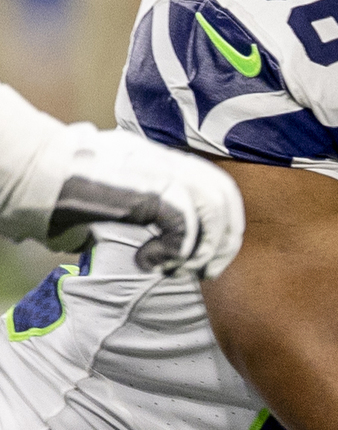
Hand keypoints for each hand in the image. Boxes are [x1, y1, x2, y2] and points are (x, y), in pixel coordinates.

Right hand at [45, 127, 244, 277]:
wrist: (21, 172)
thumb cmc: (43, 190)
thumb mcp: (89, 203)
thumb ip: (105, 217)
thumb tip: (89, 241)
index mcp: (153, 159)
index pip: (211, 182)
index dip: (220, 221)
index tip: (208, 255)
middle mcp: (160, 158)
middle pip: (223, 193)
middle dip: (225, 238)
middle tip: (207, 271)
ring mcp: (154, 169)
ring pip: (213, 205)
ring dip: (204, 247)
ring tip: (179, 270)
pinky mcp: (143, 189)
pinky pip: (185, 220)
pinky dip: (179, 248)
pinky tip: (151, 262)